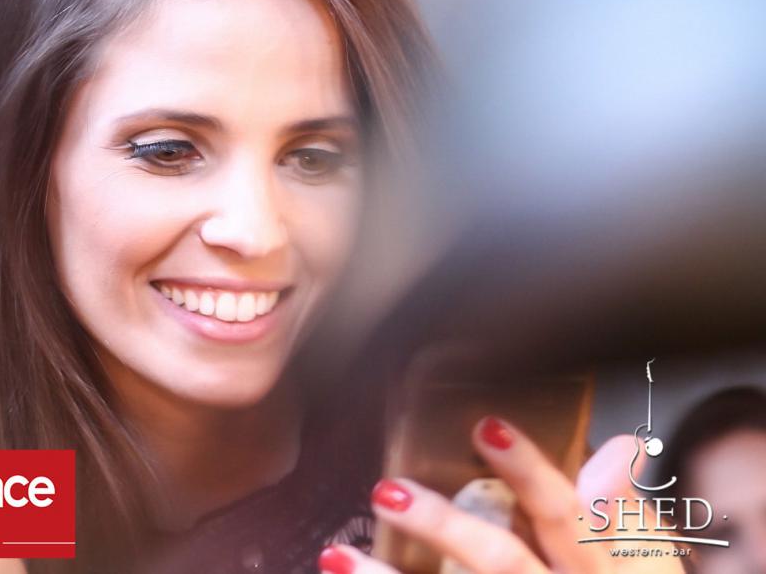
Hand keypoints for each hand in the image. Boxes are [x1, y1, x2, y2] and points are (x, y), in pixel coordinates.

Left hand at [319, 417, 684, 572]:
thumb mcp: (647, 561)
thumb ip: (622, 509)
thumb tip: (619, 447)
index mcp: (605, 570)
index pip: (569, 516)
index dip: (530, 473)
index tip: (485, 428)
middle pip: (502, 562)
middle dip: (444, 527)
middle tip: (387, 491)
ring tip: (338, 555)